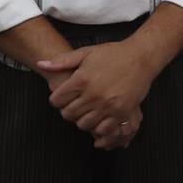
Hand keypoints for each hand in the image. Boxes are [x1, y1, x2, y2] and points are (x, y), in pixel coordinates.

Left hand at [36, 41, 157, 146]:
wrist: (142, 57)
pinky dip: (98, 127)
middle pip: (68, 114)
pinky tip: (100, 117)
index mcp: (82, 80)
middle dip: (68, 111)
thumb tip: (41, 64)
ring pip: (83, 124)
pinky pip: (103, 129)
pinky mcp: (121, 112)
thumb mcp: (86, 53)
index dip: (57, 100)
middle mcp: (93, 94)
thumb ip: (62, 61)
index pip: (57, 100)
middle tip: (75, 105)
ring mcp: (108, 105)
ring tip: (87, 111)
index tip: (63, 97)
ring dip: (82, 120)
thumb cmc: (114, 54)